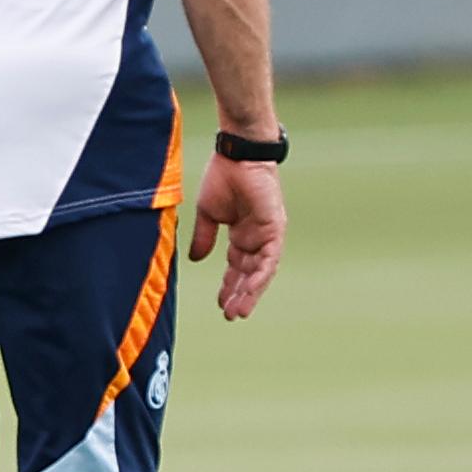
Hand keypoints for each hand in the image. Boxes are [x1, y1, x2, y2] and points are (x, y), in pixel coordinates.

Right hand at [188, 154, 286, 320]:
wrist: (237, 156)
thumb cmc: (223, 178)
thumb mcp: (208, 214)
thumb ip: (204, 238)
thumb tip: (196, 260)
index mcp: (241, 235)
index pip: (237, 268)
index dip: (229, 286)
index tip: (220, 303)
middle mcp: (257, 239)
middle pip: (249, 274)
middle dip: (239, 295)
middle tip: (229, 314)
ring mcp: (268, 236)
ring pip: (261, 272)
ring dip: (250, 292)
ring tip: (238, 311)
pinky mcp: (275, 230)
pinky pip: (269, 259)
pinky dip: (260, 276)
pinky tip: (249, 291)